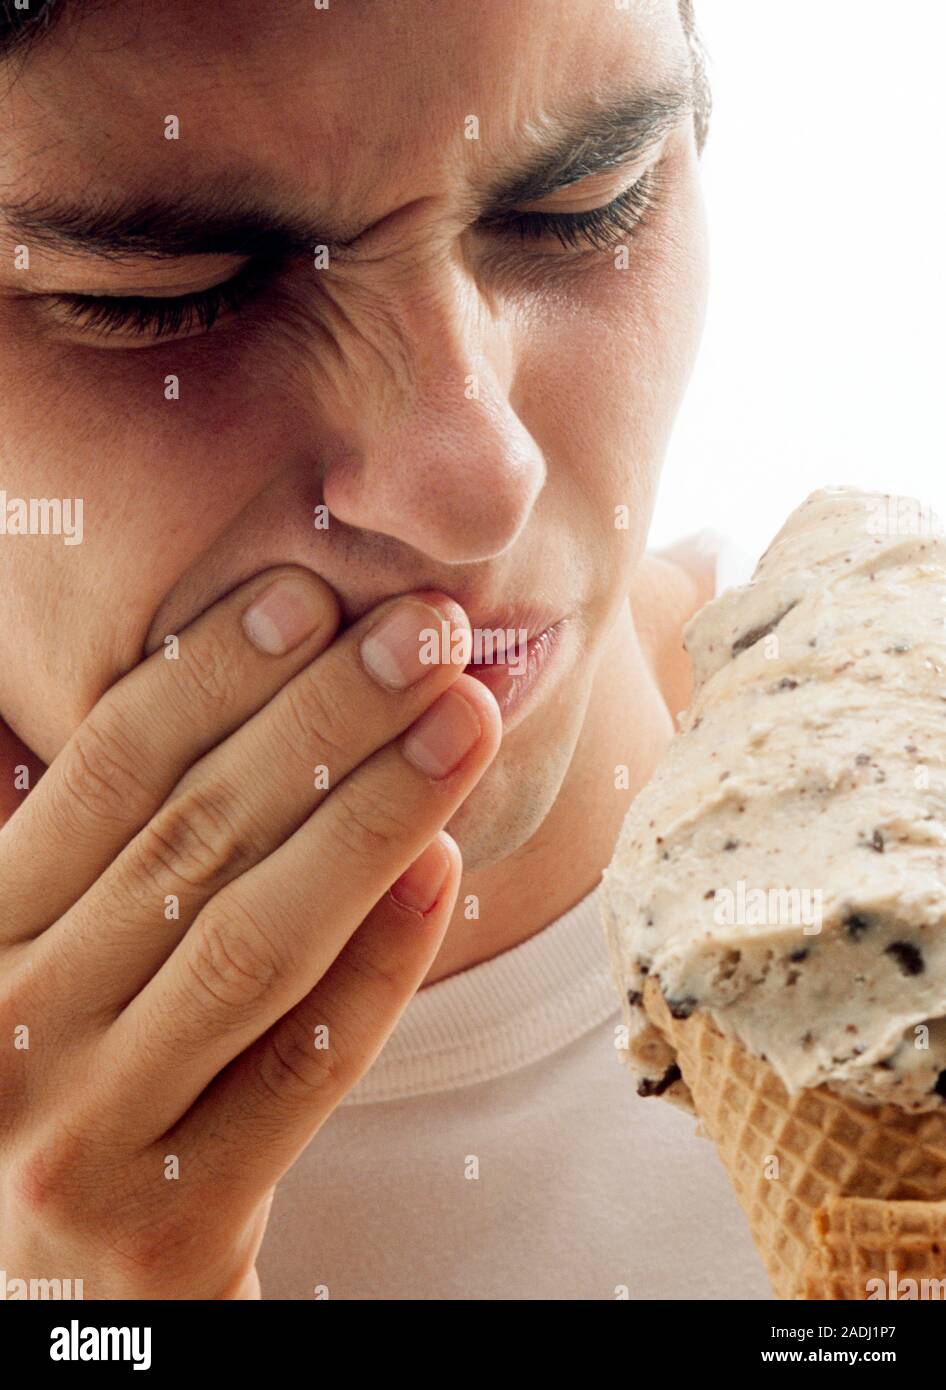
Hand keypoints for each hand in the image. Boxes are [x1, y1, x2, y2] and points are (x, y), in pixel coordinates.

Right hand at [0, 567, 499, 1297]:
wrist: (66, 1309)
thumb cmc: (74, 1089)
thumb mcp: (45, 960)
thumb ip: (87, 850)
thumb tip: (203, 683)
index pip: (105, 774)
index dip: (209, 674)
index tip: (309, 596)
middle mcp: (7, 1030)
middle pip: (193, 839)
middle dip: (322, 720)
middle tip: (427, 632)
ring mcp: (83, 1132)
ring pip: (252, 941)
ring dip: (372, 818)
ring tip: (465, 719)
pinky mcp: (171, 1221)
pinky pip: (298, 1071)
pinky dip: (379, 963)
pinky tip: (444, 870)